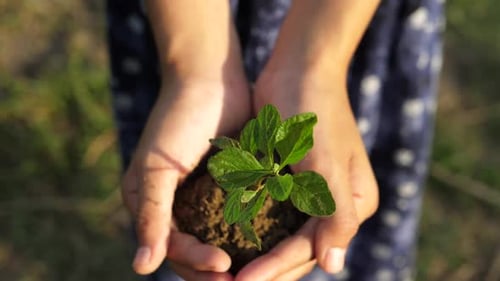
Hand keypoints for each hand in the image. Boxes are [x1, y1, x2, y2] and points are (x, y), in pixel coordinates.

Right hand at [122, 76, 250, 279]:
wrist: (209, 78)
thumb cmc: (177, 119)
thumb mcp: (158, 169)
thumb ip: (151, 216)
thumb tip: (141, 268)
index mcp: (152, 206)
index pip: (174, 250)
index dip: (197, 264)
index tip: (226, 268)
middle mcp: (177, 207)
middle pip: (198, 253)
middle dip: (219, 270)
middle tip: (245, 278)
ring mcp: (203, 197)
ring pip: (220, 240)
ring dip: (239, 257)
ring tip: (263, 267)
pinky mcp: (229, 185)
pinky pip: (239, 216)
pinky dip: (251, 231)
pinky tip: (271, 241)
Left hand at [235, 71, 378, 280]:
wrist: (300, 68)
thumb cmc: (313, 109)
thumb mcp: (324, 161)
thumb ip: (334, 213)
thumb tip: (334, 265)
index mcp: (353, 204)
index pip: (311, 248)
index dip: (276, 268)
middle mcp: (337, 204)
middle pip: (299, 250)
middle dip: (267, 269)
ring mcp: (316, 194)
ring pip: (285, 237)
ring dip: (258, 255)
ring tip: (227, 272)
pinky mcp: (294, 181)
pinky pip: (275, 215)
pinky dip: (255, 229)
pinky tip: (230, 240)